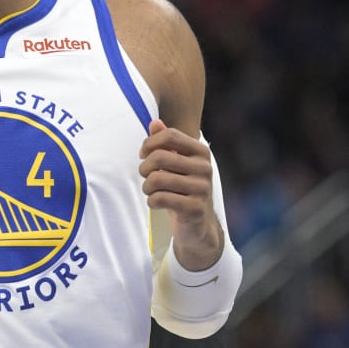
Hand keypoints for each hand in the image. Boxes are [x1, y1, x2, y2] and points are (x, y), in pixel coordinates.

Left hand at [140, 119, 221, 266]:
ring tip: (150, 191)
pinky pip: (160, 199)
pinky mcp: (195, 208)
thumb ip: (165, 142)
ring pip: (157, 179)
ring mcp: (202, 189)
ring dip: (146, 187)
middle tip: (145, 177)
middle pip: (160, 156)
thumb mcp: (175, 164)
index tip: (143, 155)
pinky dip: (152, 201)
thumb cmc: (182, 189)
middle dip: (144, 168)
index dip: (149, 144)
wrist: (197, 225)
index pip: (170, 135)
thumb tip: (154, 122)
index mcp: (201, 152)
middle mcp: (205, 168)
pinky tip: (157, 203)